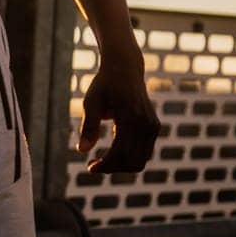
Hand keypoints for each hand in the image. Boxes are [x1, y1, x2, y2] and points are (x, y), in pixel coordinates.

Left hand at [76, 46, 159, 173]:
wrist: (125, 67)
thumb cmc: (104, 84)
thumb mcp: (92, 102)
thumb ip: (89, 126)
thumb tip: (81, 150)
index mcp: (131, 117)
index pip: (121, 153)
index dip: (106, 165)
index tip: (90, 168)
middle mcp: (146, 123)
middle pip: (133, 161)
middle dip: (113, 168)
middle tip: (94, 165)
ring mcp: (153, 125)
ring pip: (141, 160)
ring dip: (121, 165)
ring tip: (101, 161)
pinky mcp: (154, 126)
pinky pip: (144, 151)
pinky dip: (129, 156)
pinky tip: (112, 151)